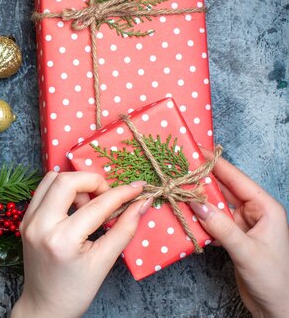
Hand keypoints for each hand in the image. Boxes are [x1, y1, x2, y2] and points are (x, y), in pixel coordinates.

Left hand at [10, 171, 152, 317]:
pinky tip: (75, 207)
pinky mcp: (25, 220)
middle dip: (93, 181)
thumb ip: (124, 229)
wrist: (45, 306)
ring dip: (75, 184)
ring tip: (89, 205)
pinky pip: (43, 191)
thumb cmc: (76, 290)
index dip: (121, 194)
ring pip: (51, 179)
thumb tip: (143, 203)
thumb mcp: (104, 262)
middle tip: (108, 198)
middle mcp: (40, 225)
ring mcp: (28, 221)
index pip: (97, 205)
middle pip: (67, 181)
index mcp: (62, 239)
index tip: (138, 189)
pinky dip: (61, 191)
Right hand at [190, 149, 288, 317]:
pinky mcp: (233, 237)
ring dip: (198, 200)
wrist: (276, 308)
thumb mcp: (246, 251)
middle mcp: (254, 212)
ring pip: (216, 205)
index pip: (237, 179)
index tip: (195, 151)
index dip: (216, 165)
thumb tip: (196, 203)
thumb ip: (221, 226)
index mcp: (266, 208)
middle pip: (224, 189)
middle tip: (178, 169)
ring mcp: (243, 225)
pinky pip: (213, 221)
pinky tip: (185, 214)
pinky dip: (199, 218)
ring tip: (177, 189)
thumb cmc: (273, 279)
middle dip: (202, 180)